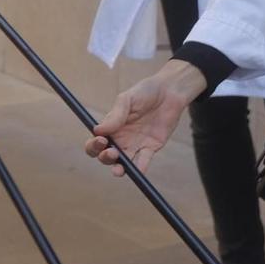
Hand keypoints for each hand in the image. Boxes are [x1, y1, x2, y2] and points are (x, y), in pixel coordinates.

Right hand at [83, 59, 207, 176]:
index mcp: (111, 127)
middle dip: (105, 158)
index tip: (101, 140)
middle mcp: (121, 138)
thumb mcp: (127, 99)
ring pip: (123, 163)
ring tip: (118, 169)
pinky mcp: (151, 148)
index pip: (96, 142)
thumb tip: (97, 130)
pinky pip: (143, 162)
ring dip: (119, 169)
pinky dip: (140, 169)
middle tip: (112, 152)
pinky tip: (138, 171)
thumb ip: (115, 115)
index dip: (94, 145)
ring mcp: (135, 144)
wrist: (170, 92)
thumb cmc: (145, 91)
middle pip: (106, 156)